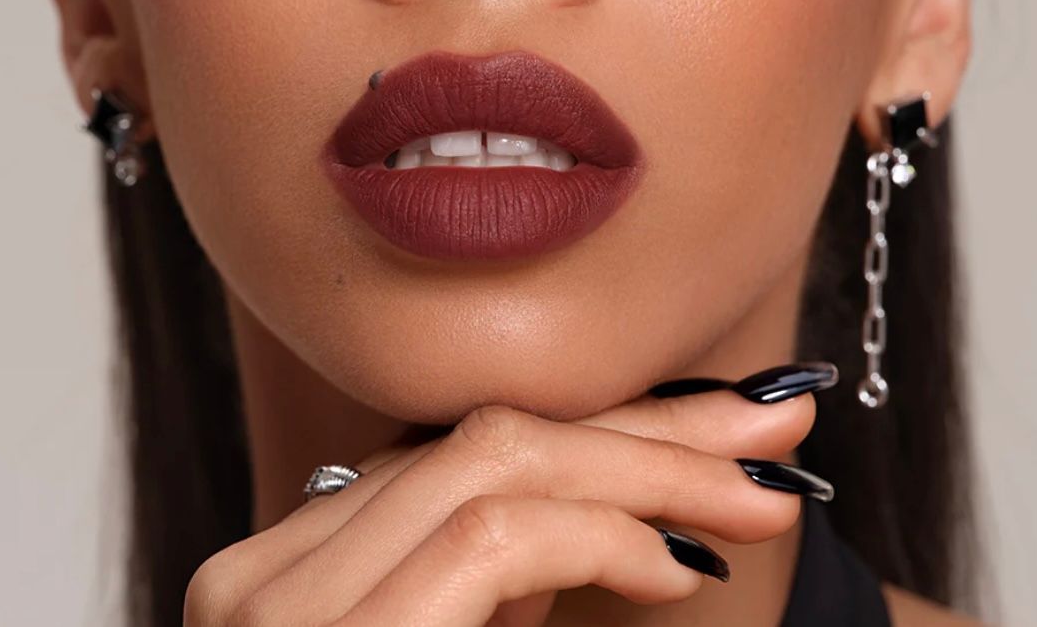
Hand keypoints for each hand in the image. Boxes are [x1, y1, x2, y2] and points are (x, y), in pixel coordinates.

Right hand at [183, 363, 835, 625]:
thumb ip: (508, 586)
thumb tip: (621, 516)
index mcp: (301, 571)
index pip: (469, 455)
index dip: (606, 429)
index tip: (722, 433)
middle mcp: (268, 571)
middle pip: (484, 441)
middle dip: (644, 430)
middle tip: (768, 433)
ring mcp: (283, 606)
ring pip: (493, 459)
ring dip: (644, 469)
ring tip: (748, 499)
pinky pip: (490, 540)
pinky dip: (600, 535)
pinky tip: (674, 564)